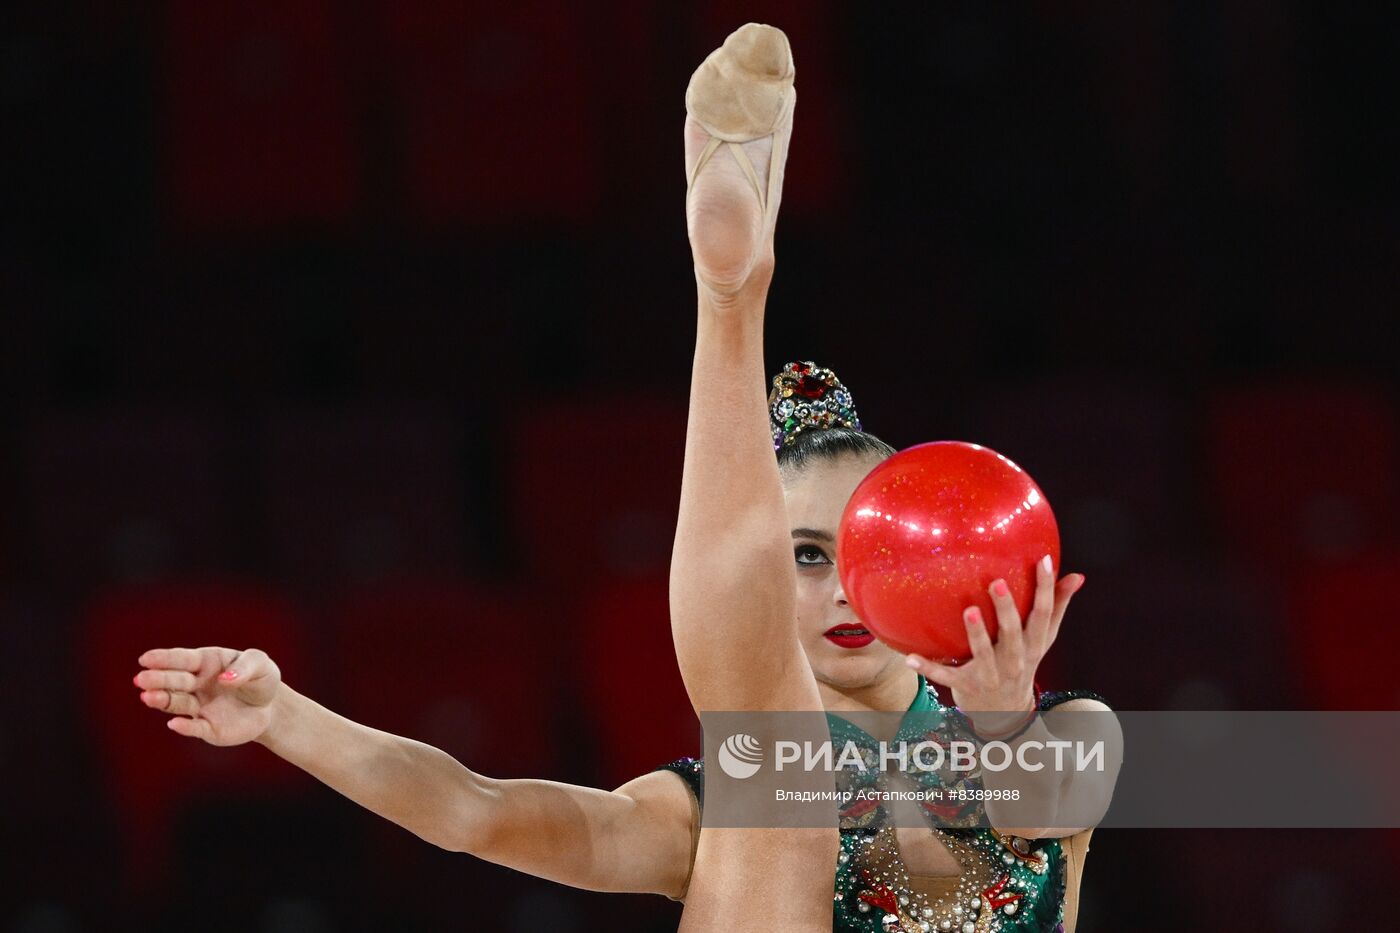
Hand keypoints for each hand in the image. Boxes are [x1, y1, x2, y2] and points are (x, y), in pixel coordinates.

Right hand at [133, 647, 280, 745]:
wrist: (271, 707)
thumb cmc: (261, 679)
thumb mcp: (260, 664)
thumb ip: (246, 667)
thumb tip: (225, 678)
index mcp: (207, 663)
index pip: (183, 659)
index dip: (164, 658)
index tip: (146, 659)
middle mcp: (197, 684)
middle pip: (175, 681)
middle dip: (158, 679)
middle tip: (141, 679)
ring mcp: (199, 707)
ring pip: (177, 703)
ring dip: (162, 700)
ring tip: (147, 697)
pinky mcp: (207, 728)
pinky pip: (194, 728)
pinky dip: (185, 727)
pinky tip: (175, 724)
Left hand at [905, 556, 1084, 727]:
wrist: (1006, 715)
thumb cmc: (1022, 663)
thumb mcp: (1042, 640)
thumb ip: (1057, 608)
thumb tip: (1077, 576)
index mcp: (1033, 645)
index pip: (1043, 615)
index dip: (1046, 588)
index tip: (1044, 560)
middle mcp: (1015, 661)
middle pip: (1013, 634)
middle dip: (1006, 610)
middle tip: (998, 583)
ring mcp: (991, 675)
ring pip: (984, 654)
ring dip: (976, 634)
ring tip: (969, 610)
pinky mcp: (966, 687)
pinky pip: (946, 677)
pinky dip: (929, 669)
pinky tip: (910, 658)